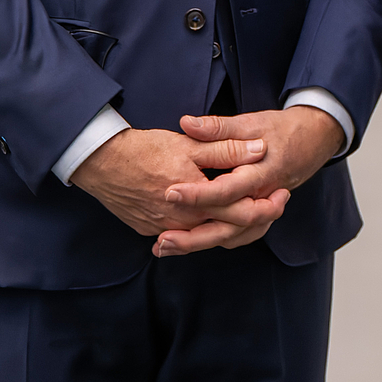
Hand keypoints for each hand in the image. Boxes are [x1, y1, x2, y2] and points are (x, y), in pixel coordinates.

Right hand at [70, 123, 272, 249]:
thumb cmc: (145, 150)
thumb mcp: (190, 145)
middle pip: (229, 232)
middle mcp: (183, 222)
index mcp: (197, 201)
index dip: (266, 206)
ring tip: (250, 211)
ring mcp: (165, 229)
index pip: (242, 214)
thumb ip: (226, 149)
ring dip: (231, 227)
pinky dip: (204, 229)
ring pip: (207, 237)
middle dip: (256, 221)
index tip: (281, 194)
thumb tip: (260, 150)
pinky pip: (185, 236)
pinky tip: (215, 218)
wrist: (100, 163)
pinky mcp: (151, 229)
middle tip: (274, 206)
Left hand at [148, 106, 348, 256]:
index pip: (227, 190)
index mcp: (260, 173)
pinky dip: (213, 241)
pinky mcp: (259, 215)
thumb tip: (187, 123)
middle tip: (163, 239)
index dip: (198, 194)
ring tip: (166, 247)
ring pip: (232, 236)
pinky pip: (238, 235)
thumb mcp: (251, 122)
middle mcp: (262, 197)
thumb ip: (218, 127)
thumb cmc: (281, 130)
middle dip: (194, 237)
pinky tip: (188, 243)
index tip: (170, 193)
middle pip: (229, 226)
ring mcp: (262, 209)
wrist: (314, 140)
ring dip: (199, 244)